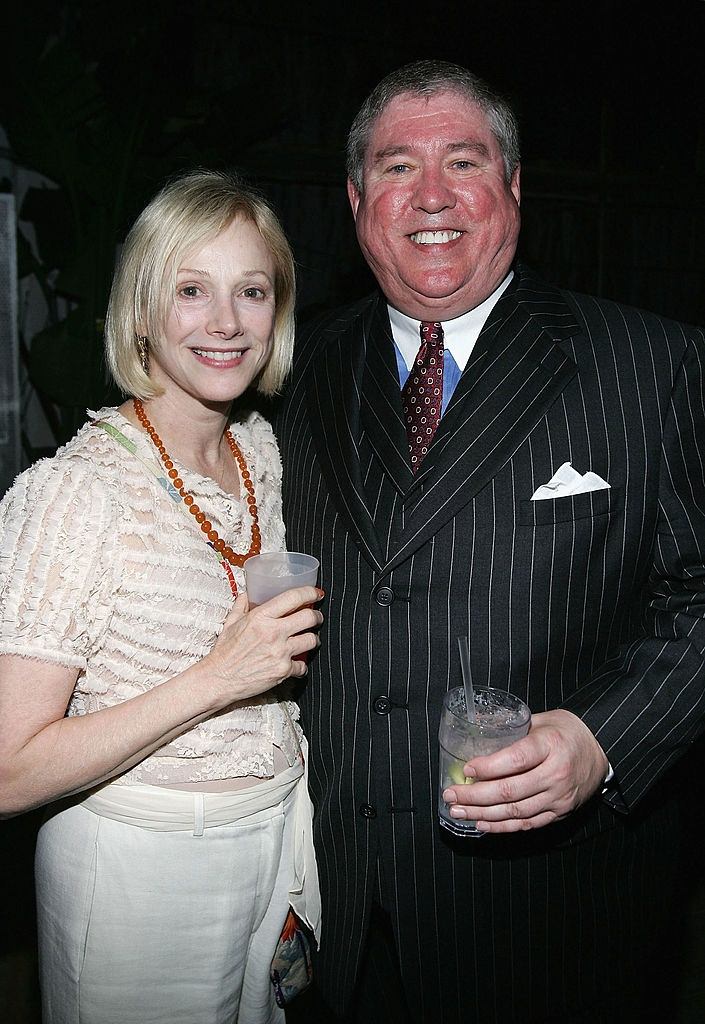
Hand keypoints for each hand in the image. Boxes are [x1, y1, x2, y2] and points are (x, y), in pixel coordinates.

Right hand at [205, 585, 322, 704]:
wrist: (219, 679)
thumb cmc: (224, 652)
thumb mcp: (230, 624)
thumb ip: (240, 607)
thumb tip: (246, 595)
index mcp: (261, 617)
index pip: (293, 597)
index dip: (310, 593)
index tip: (316, 594)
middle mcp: (273, 632)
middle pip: (309, 617)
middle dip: (317, 616)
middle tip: (316, 617)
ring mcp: (280, 652)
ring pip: (312, 640)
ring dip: (313, 639)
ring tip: (309, 640)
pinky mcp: (283, 670)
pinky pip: (303, 665)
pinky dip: (301, 666)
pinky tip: (296, 664)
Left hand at [441, 710, 608, 832]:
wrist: (601, 751)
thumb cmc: (567, 731)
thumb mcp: (542, 719)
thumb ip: (513, 728)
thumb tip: (476, 731)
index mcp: (551, 745)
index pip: (516, 759)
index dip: (489, 767)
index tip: (466, 769)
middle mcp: (556, 774)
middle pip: (510, 790)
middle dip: (475, 795)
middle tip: (451, 794)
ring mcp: (559, 797)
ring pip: (515, 811)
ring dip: (482, 813)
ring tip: (458, 810)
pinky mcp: (559, 813)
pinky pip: (527, 824)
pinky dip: (502, 826)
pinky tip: (481, 823)